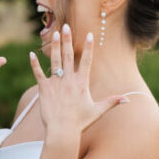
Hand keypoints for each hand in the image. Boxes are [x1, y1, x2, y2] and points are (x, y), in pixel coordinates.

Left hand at [29, 24, 127, 141]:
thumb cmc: (80, 122)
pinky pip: (38, 74)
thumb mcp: (98, 110)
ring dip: (54, 46)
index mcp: (82, 83)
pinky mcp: (44, 89)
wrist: (62, 131)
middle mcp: (69, 80)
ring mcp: (56, 84)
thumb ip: (111, 102)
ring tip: (53, 33)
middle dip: (67, 40)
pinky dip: (34, 64)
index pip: (86, 61)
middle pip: (68, 56)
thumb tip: (127, 99)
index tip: (89, 34)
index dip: (88, 47)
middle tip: (65, 26)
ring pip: (54, 61)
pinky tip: (31, 54)